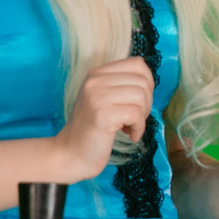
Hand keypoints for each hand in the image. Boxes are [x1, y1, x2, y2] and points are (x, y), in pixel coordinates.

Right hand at [54, 56, 155, 180]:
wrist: (69, 155)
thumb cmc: (92, 129)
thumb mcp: (104, 99)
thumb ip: (122, 85)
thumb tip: (149, 81)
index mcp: (96, 73)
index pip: (138, 64)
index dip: (147, 83)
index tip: (138, 102)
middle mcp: (95, 80)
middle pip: (143, 81)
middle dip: (146, 102)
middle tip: (133, 118)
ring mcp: (97, 96)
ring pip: (141, 96)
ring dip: (142, 116)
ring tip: (128, 126)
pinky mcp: (102, 114)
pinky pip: (136, 114)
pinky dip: (138, 128)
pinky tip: (129, 135)